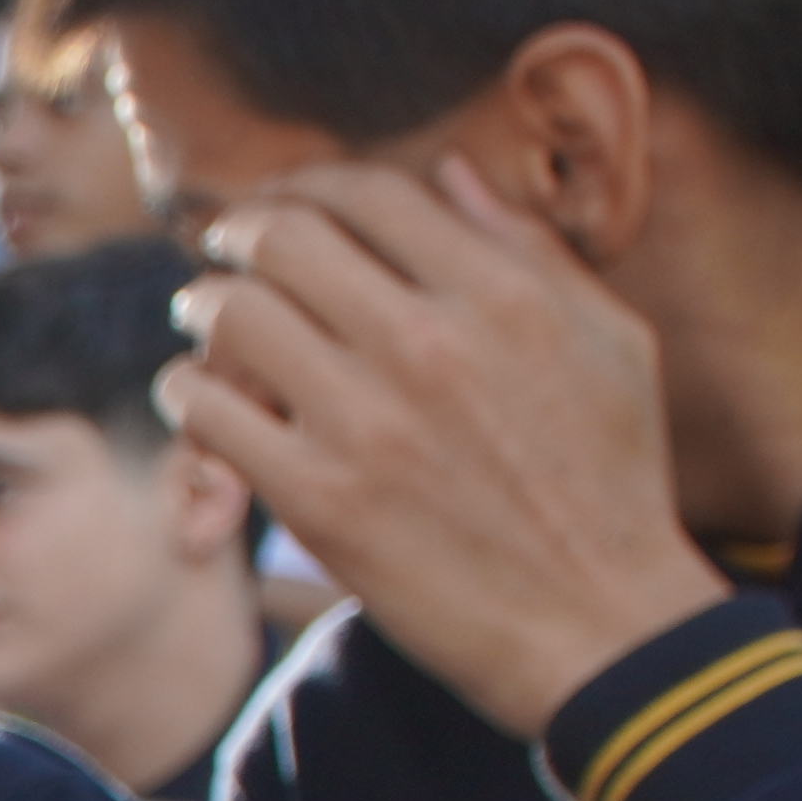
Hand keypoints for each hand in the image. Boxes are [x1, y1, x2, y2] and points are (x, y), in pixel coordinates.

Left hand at [157, 156, 740, 739]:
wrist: (599, 626)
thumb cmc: (613, 483)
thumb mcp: (613, 343)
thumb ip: (533, 250)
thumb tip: (453, 174)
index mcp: (503, 295)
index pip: (370, 194)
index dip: (310, 186)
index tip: (286, 204)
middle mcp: (429, 344)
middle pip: (285, 238)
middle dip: (241, 232)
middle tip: (227, 250)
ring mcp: (367, 424)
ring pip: (234, 315)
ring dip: (204, 307)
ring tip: (204, 317)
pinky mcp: (320, 501)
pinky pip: (211, 412)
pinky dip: (188, 393)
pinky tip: (197, 397)